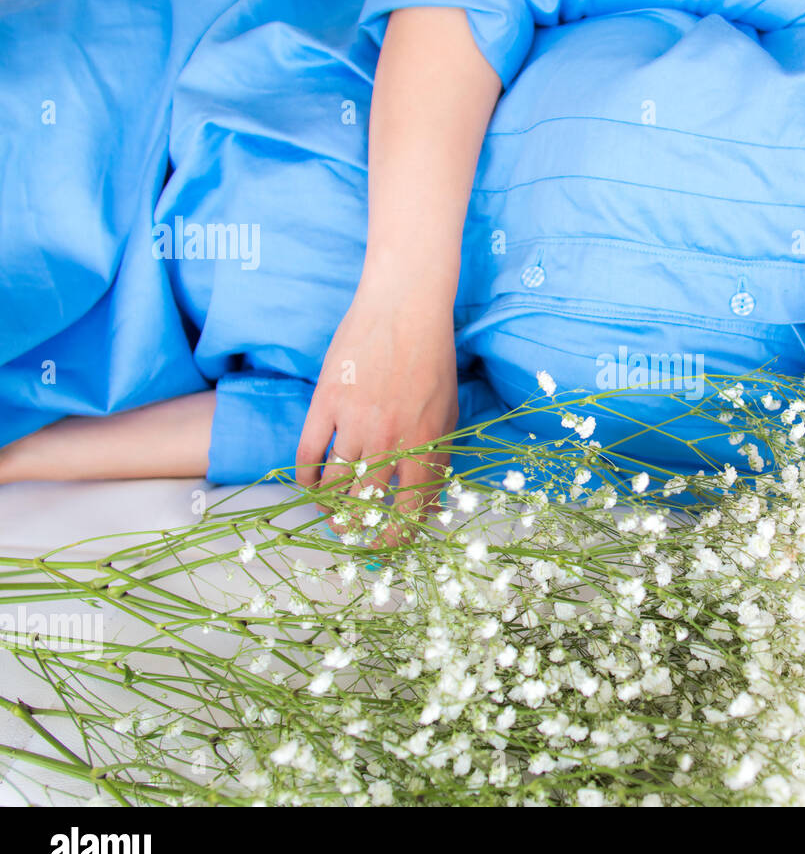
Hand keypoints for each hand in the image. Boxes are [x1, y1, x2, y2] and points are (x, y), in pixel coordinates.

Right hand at [295, 279, 458, 547]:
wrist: (405, 307)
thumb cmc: (432, 361)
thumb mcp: (450, 414)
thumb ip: (440, 460)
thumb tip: (429, 506)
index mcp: (425, 446)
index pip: (408, 511)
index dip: (394, 538)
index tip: (385, 545)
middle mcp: (389, 440)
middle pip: (363, 505)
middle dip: (355, 528)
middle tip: (351, 531)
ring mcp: (354, 421)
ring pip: (333, 484)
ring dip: (328, 507)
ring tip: (330, 514)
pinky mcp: (326, 402)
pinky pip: (307, 453)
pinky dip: (305, 475)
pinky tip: (310, 483)